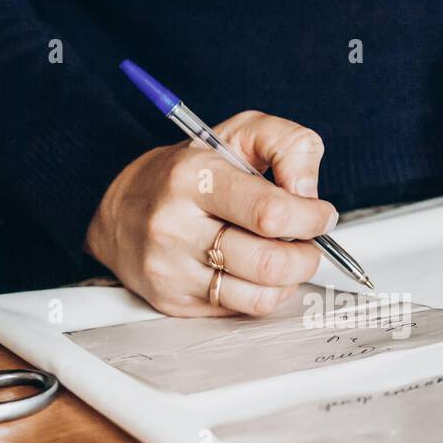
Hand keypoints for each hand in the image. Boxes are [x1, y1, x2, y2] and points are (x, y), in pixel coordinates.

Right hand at [86, 110, 336, 315]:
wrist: (121, 210)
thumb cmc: (189, 171)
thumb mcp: (240, 133)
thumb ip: (289, 145)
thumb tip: (309, 192)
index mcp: (194, 178)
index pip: (268, 213)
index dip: (310, 218)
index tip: (321, 214)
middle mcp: (176, 226)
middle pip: (269, 262)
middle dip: (307, 255)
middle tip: (310, 242)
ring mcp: (172, 269)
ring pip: (260, 294)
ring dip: (290, 277)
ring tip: (287, 255)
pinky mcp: (175, 300)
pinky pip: (243, 309)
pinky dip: (266, 293)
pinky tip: (260, 273)